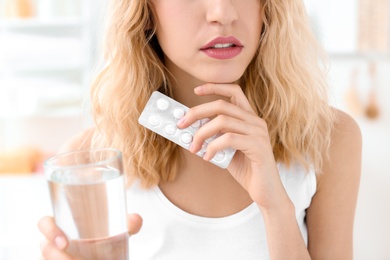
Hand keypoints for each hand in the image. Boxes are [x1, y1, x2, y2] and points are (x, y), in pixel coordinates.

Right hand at [37, 214, 142, 259]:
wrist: (105, 254)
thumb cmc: (105, 237)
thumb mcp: (117, 230)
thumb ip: (128, 224)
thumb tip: (135, 219)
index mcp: (64, 224)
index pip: (45, 223)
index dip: (49, 230)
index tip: (64, 243)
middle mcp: (55, 241)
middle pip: (44, 247)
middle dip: (52, 256)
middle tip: (70, 258)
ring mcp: (54, 255)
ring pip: (48, 259)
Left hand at [177, 83, 288, 209]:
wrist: (266, 192)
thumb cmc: (246, 170)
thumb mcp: (226, 150)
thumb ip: (213, 138)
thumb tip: (189, 131)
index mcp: (249, 119)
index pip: (234, 91)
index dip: (215, 87)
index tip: (196, 90)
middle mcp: (256, 121)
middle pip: (222, 105)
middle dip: (197, 112)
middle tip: (182, 123)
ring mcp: (258, 132)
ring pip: (222, 121)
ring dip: (202, 133)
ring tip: (194, 147)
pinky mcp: (258, 146)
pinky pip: (228, 139)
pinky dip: (212, 147)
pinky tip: (208, 157)